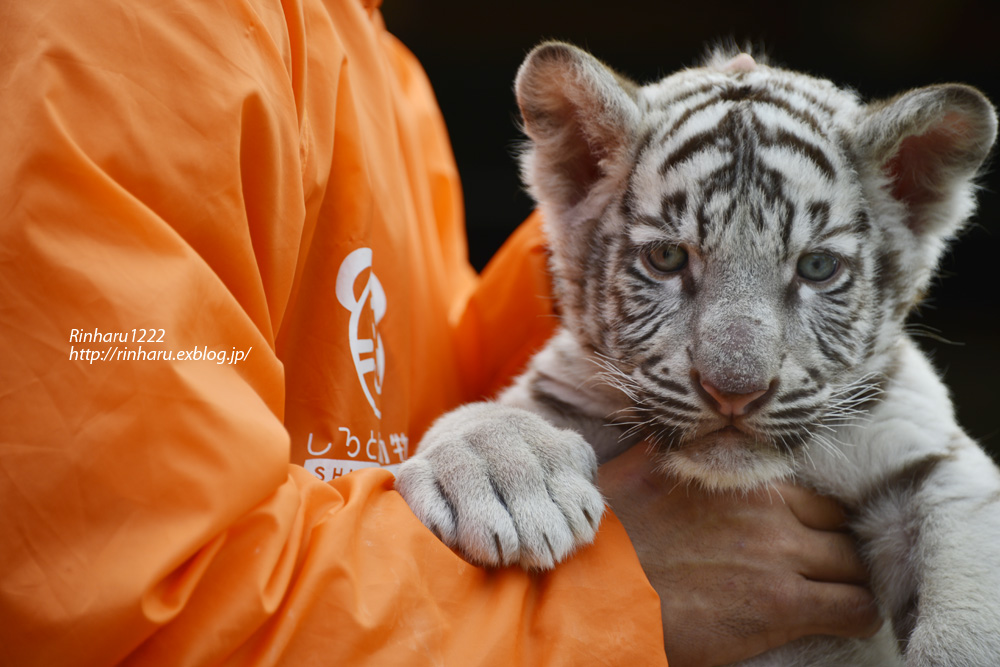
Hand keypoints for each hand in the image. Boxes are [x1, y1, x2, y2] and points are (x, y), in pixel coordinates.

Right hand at [599, 444, 881, 666]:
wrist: (600, 589)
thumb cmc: (613, 538)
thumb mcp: (634, 472)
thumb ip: (665, 446)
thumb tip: (670, 424)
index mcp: (740, 482)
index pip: (814, 495)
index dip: (814, 520)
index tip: (806, 537)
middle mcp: (770, 513)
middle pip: (841, 527)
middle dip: (837, 549)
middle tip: (821, 571)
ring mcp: (781, 558)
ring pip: (856, 566)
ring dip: (849, 581)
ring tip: (833, 597)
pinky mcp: (783, 607)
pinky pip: (856, 608)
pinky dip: (857, 614)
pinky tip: (842, 621)